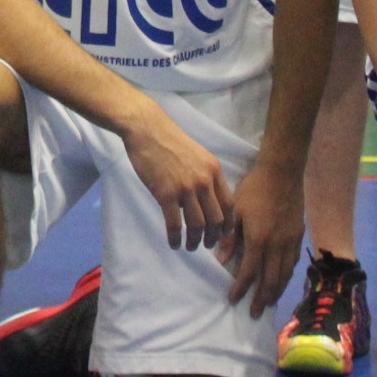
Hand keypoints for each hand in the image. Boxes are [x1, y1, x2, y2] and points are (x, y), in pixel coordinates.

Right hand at [119, 108, 233, 252]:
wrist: (147, 129)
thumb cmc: (170, 141)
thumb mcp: (198, 155)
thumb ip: (206, 176)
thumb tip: (205, 201)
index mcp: (214, 171)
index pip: (229, 205)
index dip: (227, 225)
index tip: (222, 234)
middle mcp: (204, 181)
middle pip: (216, 219)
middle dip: (212, 237)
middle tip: (206, 244)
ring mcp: (185, 188)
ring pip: (197, 225)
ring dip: (194, 241)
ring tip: (190, 246)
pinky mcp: (166, 193)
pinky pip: (175, 224)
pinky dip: (175, 238)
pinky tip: (173, 244)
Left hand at [218, 154, 304, 316]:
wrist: (283, 173)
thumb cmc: (254, 189)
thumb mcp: (234, 210)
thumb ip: (230, 237)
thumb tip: (222, 261)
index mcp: (258, 239)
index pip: (249, 272)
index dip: (241, 289)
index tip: (233, 300)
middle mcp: (277, 245)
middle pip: (270, 280)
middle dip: (261, 299)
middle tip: (254, 313)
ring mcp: (291, 241)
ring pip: (285, 274)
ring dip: (276, 291)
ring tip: (269, 303)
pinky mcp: (299, 235)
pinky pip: (293, 263)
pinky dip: (287, 276)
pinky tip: (281, 281)